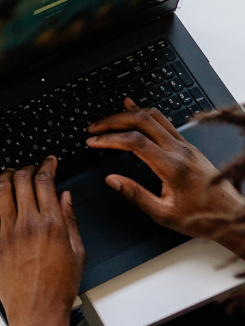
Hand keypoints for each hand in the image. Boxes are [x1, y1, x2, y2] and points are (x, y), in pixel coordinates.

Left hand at [0, 157, 85, 325]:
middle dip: (27, 167)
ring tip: (11, 173)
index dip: (46, 165)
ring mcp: (8, 232)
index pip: (45, 181)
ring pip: (2, 190)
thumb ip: (71, 220)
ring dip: (6, 176)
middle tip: (31, 166)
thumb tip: (65, 197)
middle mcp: (29, 224)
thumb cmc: (59, 287)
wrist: (37, 311)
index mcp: (52, 224)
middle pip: (22, 180)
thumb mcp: (77, 252)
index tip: (49, 161)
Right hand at [87, 100, 244, 257]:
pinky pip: (164, 121)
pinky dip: (144, 113)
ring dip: (127, 114)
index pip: (135, 142)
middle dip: (113, 121)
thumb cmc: (201, 217)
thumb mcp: (164, 214)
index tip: (93, 142)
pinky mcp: (188, 146)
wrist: (231, 215)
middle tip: (94, 128)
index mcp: (173, 167)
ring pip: (154, 116)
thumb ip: (135, 196)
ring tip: (107, 120)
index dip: (110, 138)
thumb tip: (112, 180)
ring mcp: (185, 146)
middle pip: (142, 121)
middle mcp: (180, 151)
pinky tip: (133, 108)